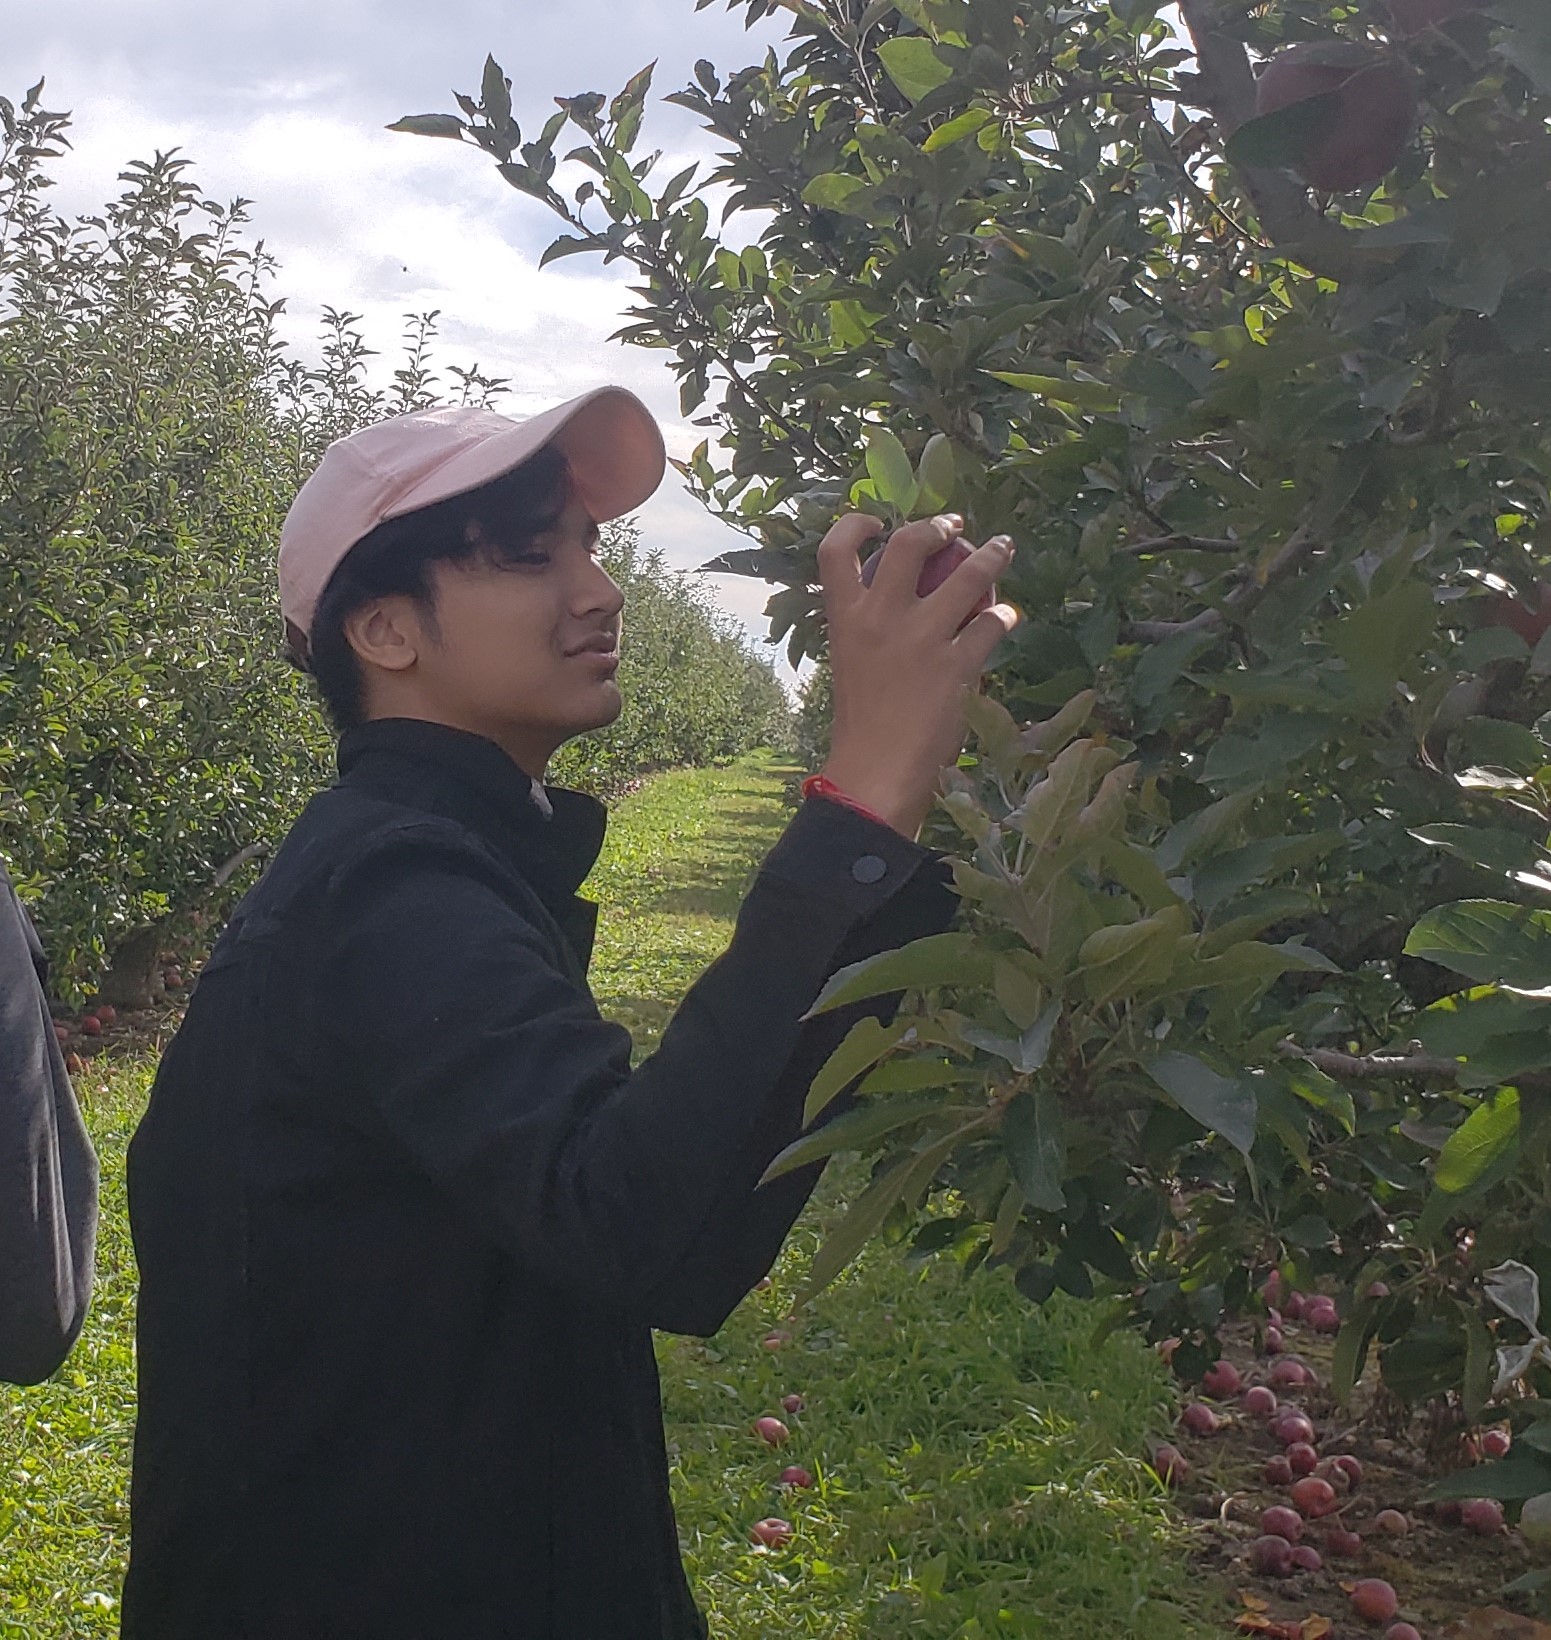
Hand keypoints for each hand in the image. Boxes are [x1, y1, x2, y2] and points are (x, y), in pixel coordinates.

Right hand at [816, 512, 1018, 837]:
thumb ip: (869, 627)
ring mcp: (921, 638)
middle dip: (936, 526)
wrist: (877, 769)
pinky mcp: (957, 664)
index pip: (835, 551)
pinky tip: (1007, 617)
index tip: (880, 522)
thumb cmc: (862, 722)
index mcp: (845, 618)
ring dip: (991, 556)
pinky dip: (1003, 616)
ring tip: (1003, 548)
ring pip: (967, 574)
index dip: (856, 525)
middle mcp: (881, 617)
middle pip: (908, 545)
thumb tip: (900, 600)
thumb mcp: (852, 662)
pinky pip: (990, 624)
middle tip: (956, 526)